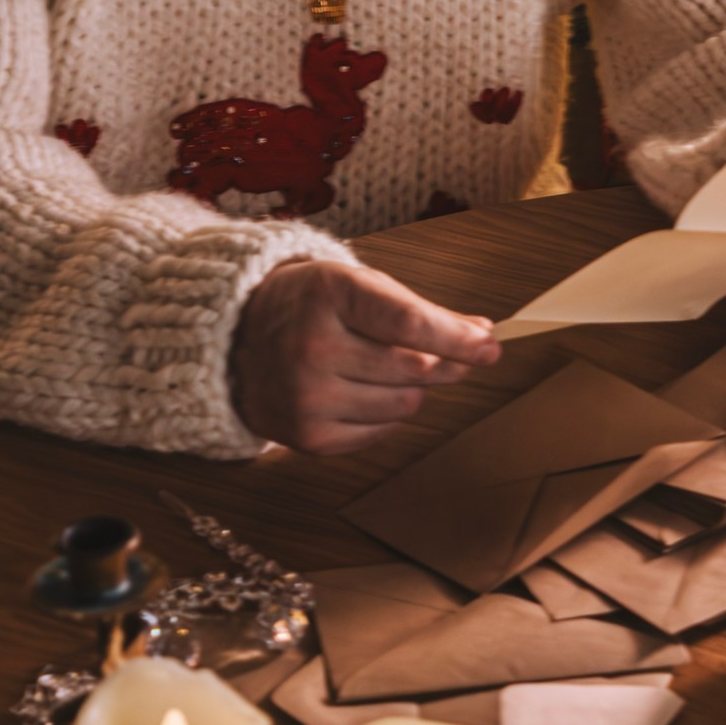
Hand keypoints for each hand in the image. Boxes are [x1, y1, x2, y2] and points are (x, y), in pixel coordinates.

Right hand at [231, 259, 499, 452]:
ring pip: (405, 404)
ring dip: (411, 388)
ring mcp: (306, 396)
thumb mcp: (360, 288)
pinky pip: (381, 432)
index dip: (458, 338)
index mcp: (329, 295)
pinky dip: (385, 413)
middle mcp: (311, 347)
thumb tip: (484, 335)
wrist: (235, 337)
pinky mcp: (306, 436)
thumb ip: (422, 312)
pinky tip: (360, 390)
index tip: (491, 347)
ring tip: (383, 367)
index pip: (409, 323)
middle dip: (444, 363)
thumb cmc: (312, 305)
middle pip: (415, 368)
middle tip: (451, 356)